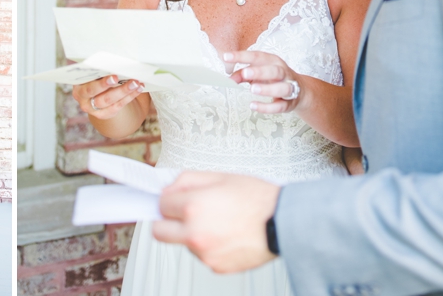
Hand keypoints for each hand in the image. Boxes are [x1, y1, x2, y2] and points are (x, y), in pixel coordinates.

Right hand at [71, 75, 142, 118]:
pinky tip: (138, 89)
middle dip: (106, 84)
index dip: (95, 78)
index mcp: (77, 84)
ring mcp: (92, 108)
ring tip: (135, 83)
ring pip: (108, 100)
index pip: (84, 80)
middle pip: (94, 92)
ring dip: (123, 91)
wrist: (101, 95)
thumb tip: (114, 57)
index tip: (110, 74)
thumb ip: (99, 68)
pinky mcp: (103, 115)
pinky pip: (117, 106)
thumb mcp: (94, 73)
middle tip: (119, 77)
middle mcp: (82, 98)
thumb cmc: (98, 78)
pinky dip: (129, 97)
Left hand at [153, 172, 279, 272]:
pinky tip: (227, 235)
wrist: (283, 223)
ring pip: (183, 243)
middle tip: (182, 214)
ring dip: (191, 234)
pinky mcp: (216, 266)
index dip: (170, 199)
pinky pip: (202, 255)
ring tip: (219, 222)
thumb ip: (187, 180)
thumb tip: (167, 189)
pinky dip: (210, 246)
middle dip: (167, 221)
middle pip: (159, 232)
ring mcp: (204, 253)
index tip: (178, 199)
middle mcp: (194, 233)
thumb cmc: (256, 198)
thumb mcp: (220, 176)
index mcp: (193, 207)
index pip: (160, 205)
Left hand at [224, 50, 302, 113]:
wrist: (300, 91)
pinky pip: (280, 106)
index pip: (258, 56)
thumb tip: (230, 78)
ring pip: (283, 88)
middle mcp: (283, 73)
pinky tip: (253, 106)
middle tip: (245, 73)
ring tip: (253, 89)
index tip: (226, 57)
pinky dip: (267, 107)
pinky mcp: (289, 103)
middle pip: (274, 71)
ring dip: (268, 89)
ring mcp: (289, 88)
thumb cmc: (275, 78)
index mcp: (273, 62)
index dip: (242, 56)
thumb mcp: (258, 73)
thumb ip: (243, 74)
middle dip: (260, 72)